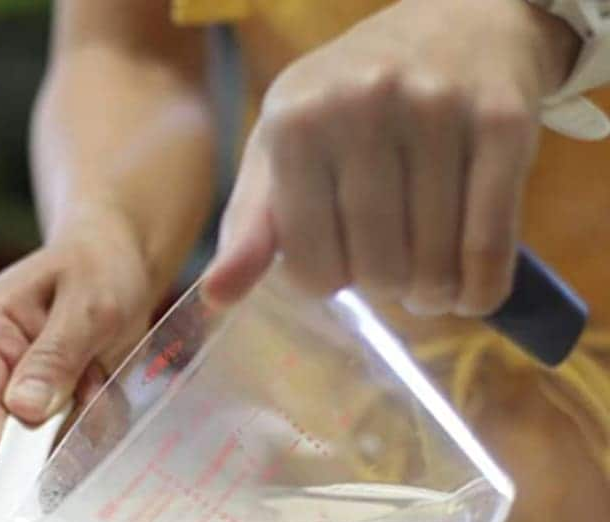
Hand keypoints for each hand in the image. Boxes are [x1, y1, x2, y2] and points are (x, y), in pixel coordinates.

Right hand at [0, 205, 153, 458]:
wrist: (113, 262)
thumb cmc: (98, 267)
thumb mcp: (90, 304)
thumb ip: (57, 356)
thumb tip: (24, 410)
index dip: (10, 447)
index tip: (56, 454)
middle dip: (55, 427)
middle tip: (94, 383)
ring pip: (28, 445)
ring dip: (73, 422)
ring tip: (95, 374)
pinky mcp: (19, 407)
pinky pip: (48, 440)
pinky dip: (80, 422)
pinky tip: (92, 384)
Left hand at [202, 0, 579, 316]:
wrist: (457, 18)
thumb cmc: (349, 105)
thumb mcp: (282, 151)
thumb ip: (248, 229)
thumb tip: (213, 298)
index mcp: (296, 121)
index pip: (308, 265)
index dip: (325, 280)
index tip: (336, 262)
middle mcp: (363, 105)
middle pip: (373, 267)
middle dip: (382, 287)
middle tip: (389, 270)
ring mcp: (438, 108)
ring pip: (431, 264)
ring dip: (430, 293)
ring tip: (426, 280)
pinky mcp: (505, 121)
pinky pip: (490, 243)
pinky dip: (480, 288)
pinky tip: (470, 293)